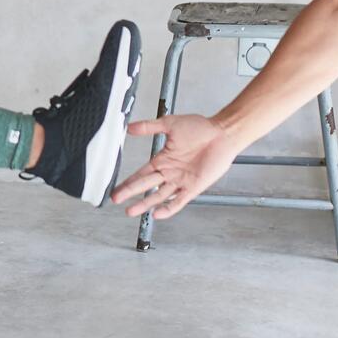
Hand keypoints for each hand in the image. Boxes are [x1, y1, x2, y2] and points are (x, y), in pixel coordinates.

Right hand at [110, 115, 238, 220]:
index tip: (115, 189)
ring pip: (159, 196)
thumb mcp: (170, 124)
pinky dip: (168, 208)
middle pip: (145, 186)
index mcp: (162, 160)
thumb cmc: (200, 128)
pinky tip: (157, 213)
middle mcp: (170, 173)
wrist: (222, 134)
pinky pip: (179, 200)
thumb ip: (149, 127)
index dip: (128, 182)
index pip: (140, 174)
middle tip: (116, 200)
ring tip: (131, 211)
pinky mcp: (194, 187)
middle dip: (130, 193)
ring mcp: (181, 181)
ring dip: (145, 203)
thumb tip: (129, 127)